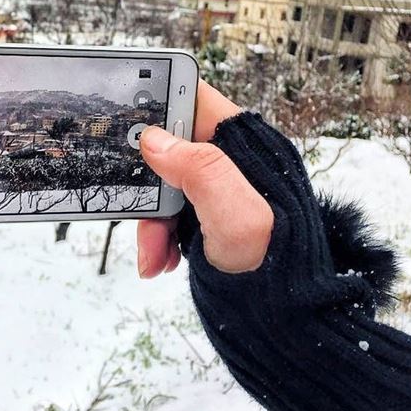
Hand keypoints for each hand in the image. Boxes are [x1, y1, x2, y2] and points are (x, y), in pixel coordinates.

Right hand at [137, 80, 272, 276]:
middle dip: (147, 181)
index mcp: (241, 143)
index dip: (159, 100)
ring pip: (160, 184)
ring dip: (150, 219)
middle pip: (166, 145)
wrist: (281, 313)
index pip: (194, 97)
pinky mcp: (202, 213)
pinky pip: (165, 214)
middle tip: (143, 209)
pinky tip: (162, 258)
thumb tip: (154, 139)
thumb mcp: (240, 217)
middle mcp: (225, 160)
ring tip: (157, 251)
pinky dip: (157, 238)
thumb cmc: (276, 263)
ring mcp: (212, 187)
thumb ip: (202, 170)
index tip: (129, 123)